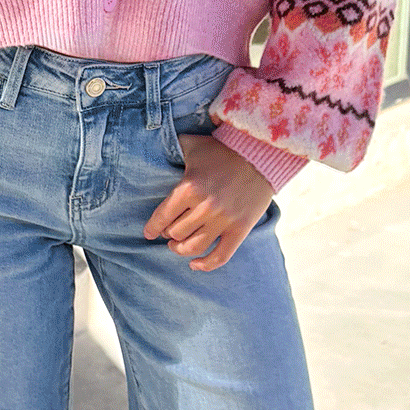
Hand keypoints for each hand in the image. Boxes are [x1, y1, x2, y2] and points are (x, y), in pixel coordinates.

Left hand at [144, 130, 273, 271]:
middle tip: (168, 233)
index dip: (152, 228)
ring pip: (194, 247)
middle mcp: (205, 207)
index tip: (149, 233)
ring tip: (177, 246)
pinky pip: (220, 256)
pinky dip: (206, 265)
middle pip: (176, 233)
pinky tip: (195, 265)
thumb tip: (157, 148)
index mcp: (189, 188)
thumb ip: (173, 148)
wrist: (260, 153)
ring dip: (181, 250)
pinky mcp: (240, 229)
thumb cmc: (223, 149)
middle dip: (168, 235)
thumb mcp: (194, 144)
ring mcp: (224, 220)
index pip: (162, 217)